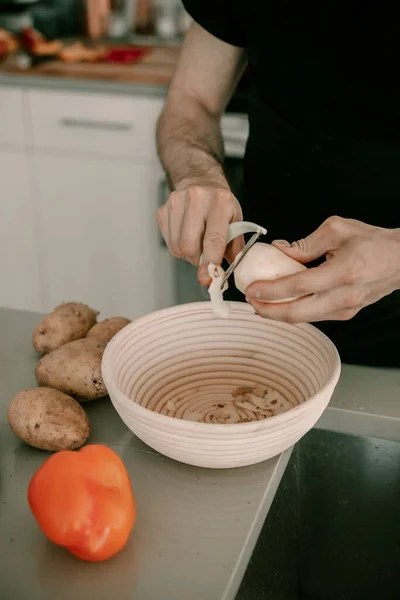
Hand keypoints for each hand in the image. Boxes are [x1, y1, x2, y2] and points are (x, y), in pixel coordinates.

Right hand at [157, 184, 243, 284]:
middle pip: (190, 246)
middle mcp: (196, 199)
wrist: (200, 180)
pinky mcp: (163, 210)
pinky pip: (169, 242)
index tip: (207, 278)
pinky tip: (187, 235)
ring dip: (189, 254)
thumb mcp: (236, 220)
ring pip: (178, 247)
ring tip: (198, 242)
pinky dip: (179, 246)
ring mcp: (175, 203)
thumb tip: (230, 272)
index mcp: (219, 201)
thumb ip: (235, 247)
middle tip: (207, 258)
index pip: (213, 239)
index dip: (209, 262)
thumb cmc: (220, 203)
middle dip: (198, 260)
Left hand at [246, 216, 399, 322]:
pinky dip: (294, 311)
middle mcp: (344, 296)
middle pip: (297, 313)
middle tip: (250, 301)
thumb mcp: (337, 229)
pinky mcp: (346, 314)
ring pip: (304, 318)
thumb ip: (305, 243)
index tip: (251, 289)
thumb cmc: (372, 241)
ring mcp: (346, 309)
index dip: (271, 290)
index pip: (298, 286)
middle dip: (268, 311)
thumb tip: (278, 250)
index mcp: (342, 272)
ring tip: (260, 302)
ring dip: (278, 313)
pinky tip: (281, 302)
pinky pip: (313, 315)